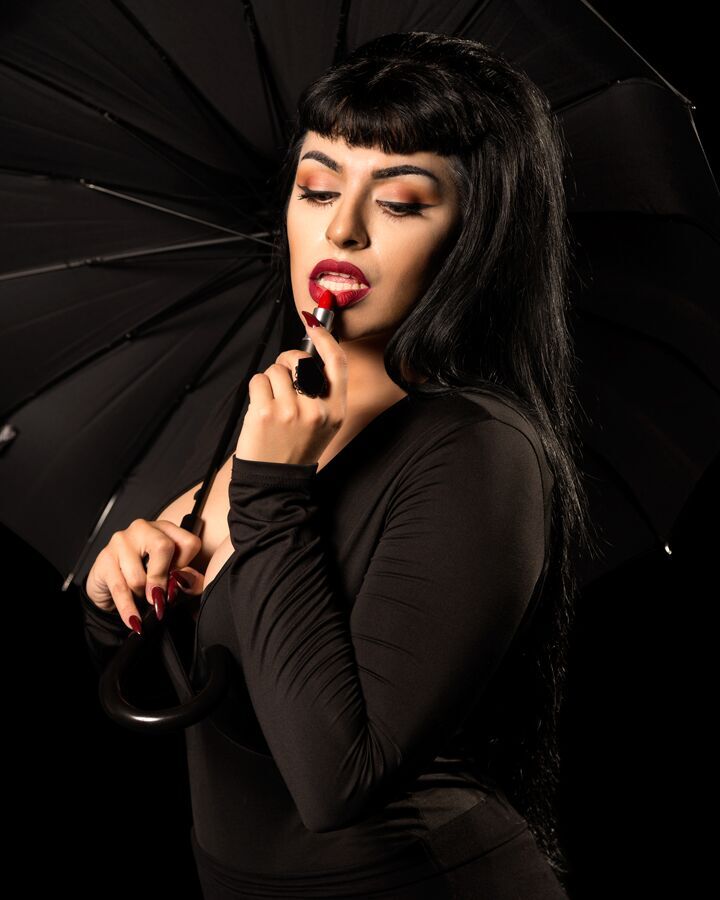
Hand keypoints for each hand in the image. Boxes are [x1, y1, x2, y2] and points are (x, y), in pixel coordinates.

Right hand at [84, 518, 204, 629]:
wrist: (109, 583)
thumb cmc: (145, 576)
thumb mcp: (171, 576)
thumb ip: (188, 580)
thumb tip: (192, 582)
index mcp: (166, 529)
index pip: (188, 542)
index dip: (186, 565)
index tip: (177, 578)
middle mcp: (144, 529)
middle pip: (163, 547)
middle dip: (162, 578)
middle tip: (160, 596)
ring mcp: (121, 541)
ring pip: (139, 575)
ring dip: (142, 595)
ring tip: (142, 598)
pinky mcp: (105, 559)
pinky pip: (120, 589)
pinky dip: (129, 609)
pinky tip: (135, 621)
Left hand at [235, 318, 347, 465]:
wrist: (276, 481)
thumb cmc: (297, 447)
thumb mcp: (324, 423)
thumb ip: (322, 392)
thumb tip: (309, 352)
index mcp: (336, 410)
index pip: (336, 362)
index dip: (325, 338)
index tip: (313, 325)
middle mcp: (316, 410)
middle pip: (298, 360)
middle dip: (286, 362)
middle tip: (282, 382)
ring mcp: (290, 411)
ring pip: (275, 370)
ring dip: (269, 382)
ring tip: (272, 405)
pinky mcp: (265, 413)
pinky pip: (257, 380)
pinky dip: (256, 390)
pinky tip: (260, 410)